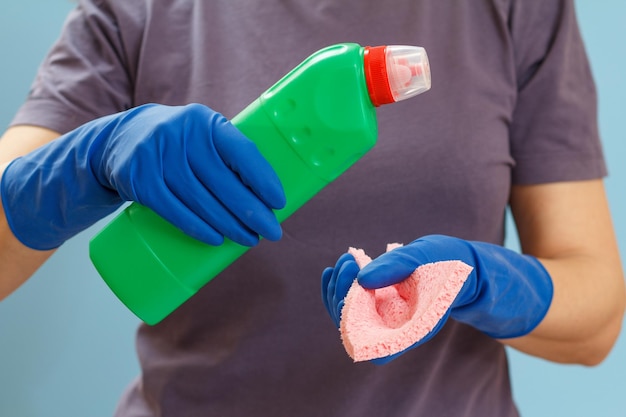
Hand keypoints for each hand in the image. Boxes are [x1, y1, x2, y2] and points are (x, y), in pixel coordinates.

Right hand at [0, 103, 285, 249]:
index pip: (241, 151)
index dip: (263, 179)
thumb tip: (267, 193)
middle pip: (224, 182)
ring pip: (201, 200)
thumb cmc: (177, 143)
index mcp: (205, 122)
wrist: (118, 140)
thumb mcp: (201, 135)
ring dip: (229, 225)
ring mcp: (157, 157)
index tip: (280, 202)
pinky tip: (217, 239)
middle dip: (252, 212)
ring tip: (249, 239)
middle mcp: (182, 135)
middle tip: (272, 231)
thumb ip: (229, 154)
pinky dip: (198, 228)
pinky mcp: (139, 180)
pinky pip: (174, 210)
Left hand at [322, 235, 552, 362]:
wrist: (466, 268)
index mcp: (412, 328)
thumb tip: (362, 278)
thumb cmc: (451, 262)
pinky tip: (337, 269)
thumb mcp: (428, 256)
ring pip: (348, 318)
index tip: (353, 277)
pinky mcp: (382, 309)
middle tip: (346, 262)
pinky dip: (340, 288)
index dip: (350, 316)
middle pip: (352, 329)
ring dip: (338, 290)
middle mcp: (396, 331)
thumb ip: (398, 264)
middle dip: (340, 294)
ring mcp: (387, 321)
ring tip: (344, 261)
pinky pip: (353, 306)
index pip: (369, 344)